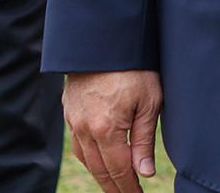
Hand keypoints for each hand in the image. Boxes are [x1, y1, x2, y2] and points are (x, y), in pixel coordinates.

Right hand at [64, 70, 162, 192]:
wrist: (103, 41)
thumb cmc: (134, 68)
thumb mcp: (149, 102)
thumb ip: (144, 140)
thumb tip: (144, 173)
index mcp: (107, 130)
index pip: (119, 170)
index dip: (129, 188)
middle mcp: (85, 130)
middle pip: (100, 170)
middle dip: (114, 188)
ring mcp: (74, 121)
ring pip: (85, 159)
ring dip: (100, 176)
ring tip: (115, 186)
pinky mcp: (70, 112)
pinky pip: (77, 144)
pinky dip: (88, 158)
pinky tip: (98, 162)